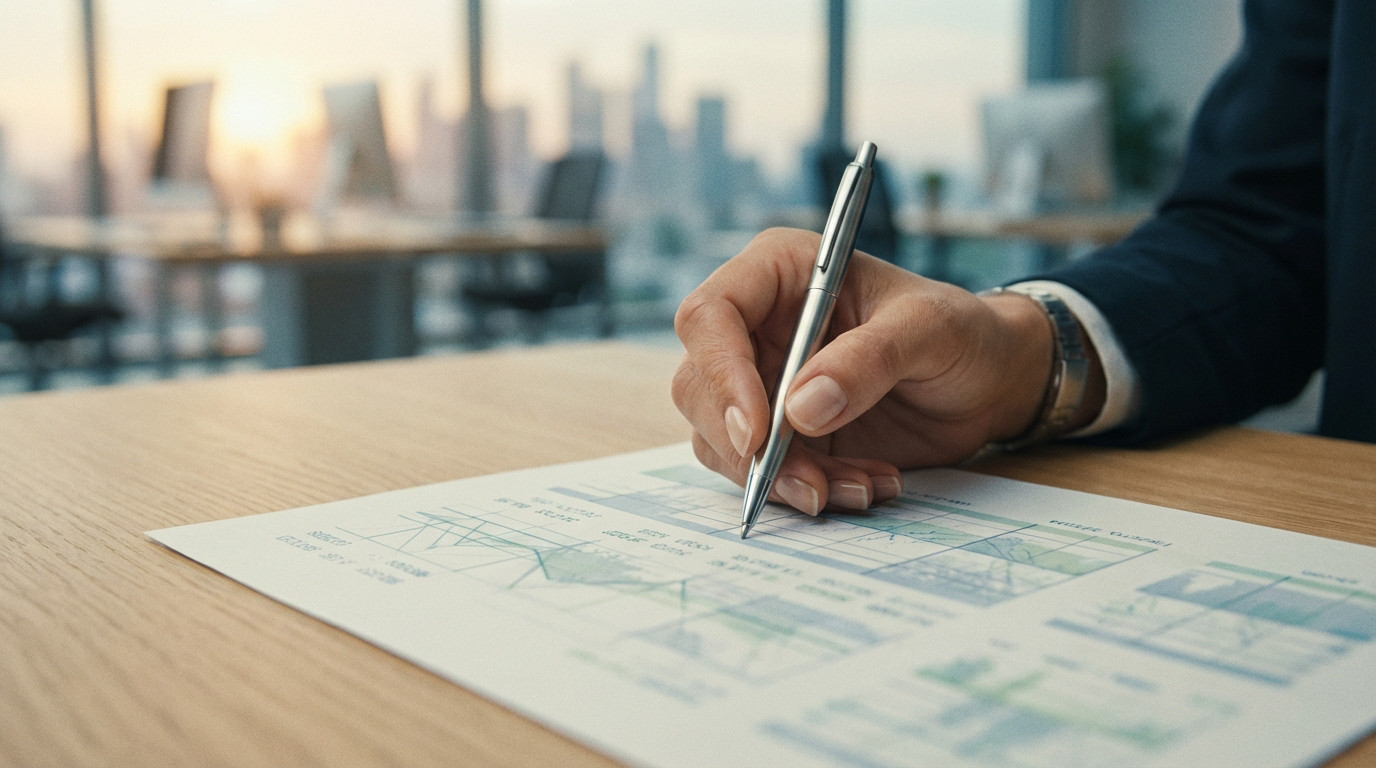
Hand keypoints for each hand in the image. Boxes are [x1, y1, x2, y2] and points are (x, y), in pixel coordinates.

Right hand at [671, 228, 1095, 515]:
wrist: (989, 382)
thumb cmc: (960, 332)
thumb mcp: (929, 329)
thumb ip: (869, 360)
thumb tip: (800, 408)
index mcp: (778, 273)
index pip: (709, 316)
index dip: (721, 374)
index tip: (758, 432)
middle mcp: (755, 328)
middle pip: (700, 387)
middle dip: (748, 446)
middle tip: (809, 485)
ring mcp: (761, 384)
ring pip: (724, 441)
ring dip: (783, 478)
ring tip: (861, 486)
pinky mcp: (779, 436)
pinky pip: (762, 474)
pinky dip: (808, 491)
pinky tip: (866, 485)